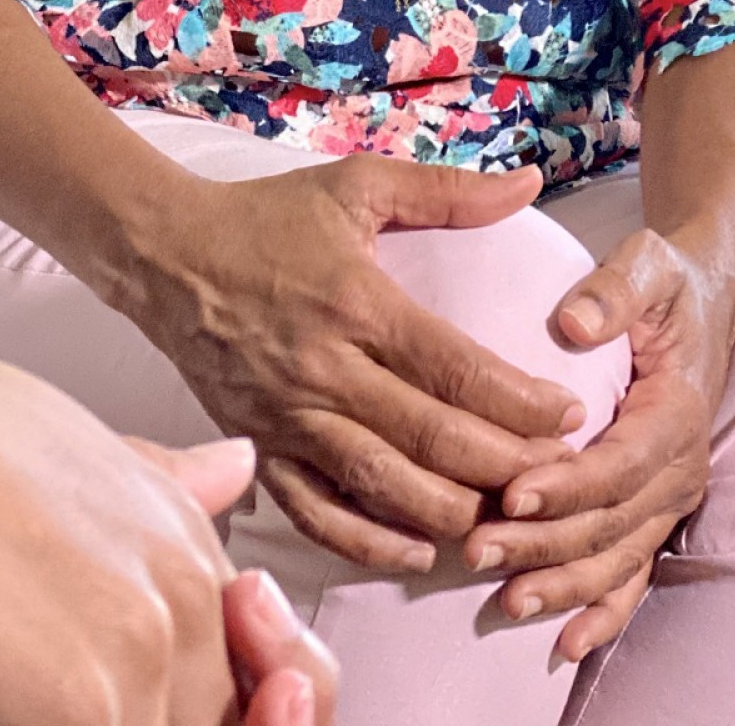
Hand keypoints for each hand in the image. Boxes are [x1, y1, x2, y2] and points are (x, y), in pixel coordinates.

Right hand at [0, 437, 335, 725]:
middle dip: (124, 718)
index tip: (54, 679)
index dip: (165, 697)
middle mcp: (174, 576)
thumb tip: (235, 469)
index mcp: (167, 519)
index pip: (225, 660)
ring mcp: (138, 644)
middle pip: (200, 713)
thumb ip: (141, 480)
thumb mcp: (36, 437)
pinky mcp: (76, 707)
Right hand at [121, 156, 587, 570]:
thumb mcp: (357, 185)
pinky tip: (418, 551)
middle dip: (504, 465)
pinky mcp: (259, 448)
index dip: (519, 402)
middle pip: (429, 437)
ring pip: (380, 485)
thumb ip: (448, 190)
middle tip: (558, 478)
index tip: (569, 416)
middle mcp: (325, 368)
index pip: (454, 368)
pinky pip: (317, 512)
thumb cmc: (267, 216)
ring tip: (504, 518)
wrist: (165, 254)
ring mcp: (288, 417)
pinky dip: (369, 542)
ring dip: (448, 511)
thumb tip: (529, 182)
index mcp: (357, 302)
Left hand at [463, 227, 734, 665]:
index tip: (511, 493)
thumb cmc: (665, 281)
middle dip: (545, 544)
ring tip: (503, 601)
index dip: (568, 485)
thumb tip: (574, 322)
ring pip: (616, 559)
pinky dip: (602, 613)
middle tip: (476, 549)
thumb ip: (614, 288)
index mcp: (677, 411)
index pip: (619, 463)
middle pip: (611, 523)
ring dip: (562, 586)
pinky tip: (563, 645)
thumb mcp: (648, 263)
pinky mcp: (652, 512)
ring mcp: (668, 497)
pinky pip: (631, 574)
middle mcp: (679, 466)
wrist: (700, 301)